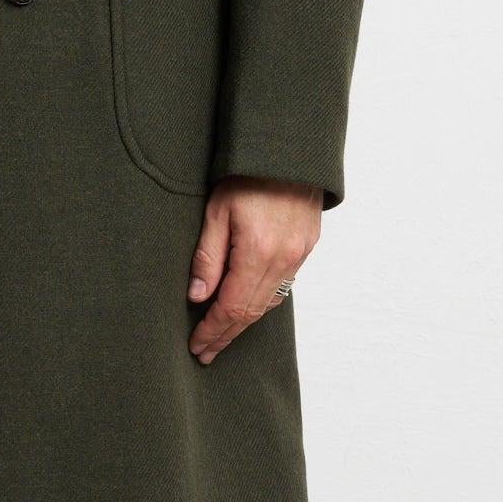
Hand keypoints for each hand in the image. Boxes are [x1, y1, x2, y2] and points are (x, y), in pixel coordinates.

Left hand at [186, 177, 322, 363]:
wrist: (291, 149)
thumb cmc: (249, 173)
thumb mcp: (217, 210)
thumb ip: (207, 256)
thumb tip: (198, 296)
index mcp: (258, 252)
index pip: (232, 307)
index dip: (212, 330)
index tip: (196, 346)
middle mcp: (283, 260)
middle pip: (251, 312)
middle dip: (226, 335)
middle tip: (205, 353)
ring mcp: (299, 255)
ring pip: (270, 302)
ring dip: (244, 323)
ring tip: (222, 337)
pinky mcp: (306, 247)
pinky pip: (284, 285)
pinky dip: (264, 303)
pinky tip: (249, 308)